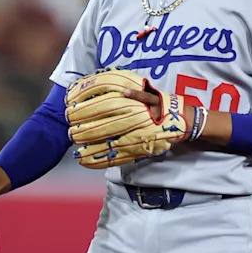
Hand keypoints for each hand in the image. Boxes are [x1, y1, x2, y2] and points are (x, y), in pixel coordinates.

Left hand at [67, 69, 189, 167]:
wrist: (182, 121)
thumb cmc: (161, 103)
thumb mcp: (149, 91)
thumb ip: (135, 91)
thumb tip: (124, 91)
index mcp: (134, 106)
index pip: (103, 108)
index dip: (85, 110)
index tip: (71, 110)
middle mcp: (133, 123)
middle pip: (102, 128)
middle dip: (83, 131)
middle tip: (69, 131)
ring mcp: (136, 139)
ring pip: (108, 145)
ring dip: (90, 149)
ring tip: (75, 150)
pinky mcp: (138, 150)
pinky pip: (117, 157)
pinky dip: (100, 161)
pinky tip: (86, 161)